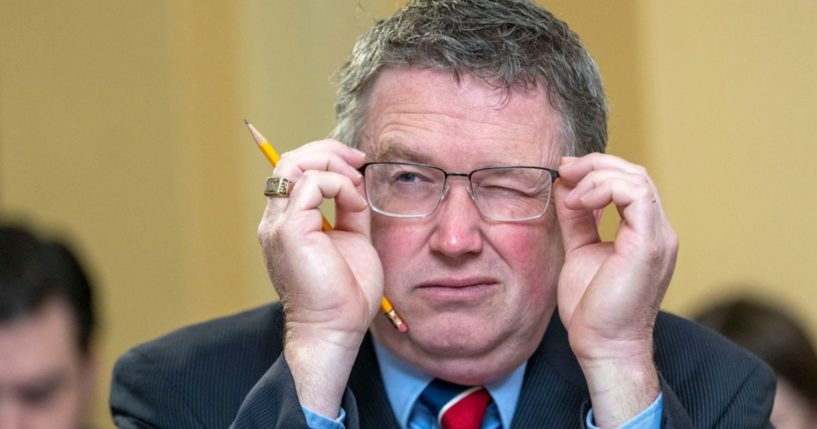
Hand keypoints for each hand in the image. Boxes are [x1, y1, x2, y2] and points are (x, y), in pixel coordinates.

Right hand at [256, 140, 382, 416]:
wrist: (335, 328)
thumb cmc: (344, 295)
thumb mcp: (352, 238)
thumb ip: (349, 210)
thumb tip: (356, 183)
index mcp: (288, 223)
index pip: (294, 172)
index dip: (325, 158)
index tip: (357, 164)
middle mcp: (276, 220)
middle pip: (290, 160)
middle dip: (328, 152)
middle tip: (358, 160)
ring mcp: (278, 224)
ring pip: (294, 164)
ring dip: (331, 164)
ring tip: (355, 183)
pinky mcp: (290, 229)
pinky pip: (310, 184)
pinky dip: (338, 185)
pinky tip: (354, 204)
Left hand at [554, 154, 677, 426]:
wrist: (602, 346)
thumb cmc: (591, 309)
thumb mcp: (579, 250)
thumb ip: (577, 219)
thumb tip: (566, 186)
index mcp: (644, 233)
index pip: (629, 182)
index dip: (596, 169)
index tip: (562, 171)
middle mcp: (658, 231)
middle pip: (635, 173)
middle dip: (595, 164)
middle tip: (563, 170)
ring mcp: (659, 237)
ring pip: (637, 178)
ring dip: (597, 176)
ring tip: (570, 193)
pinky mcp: (650, 245)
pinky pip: (635, 194)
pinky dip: (603, 189)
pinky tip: (579, 203)